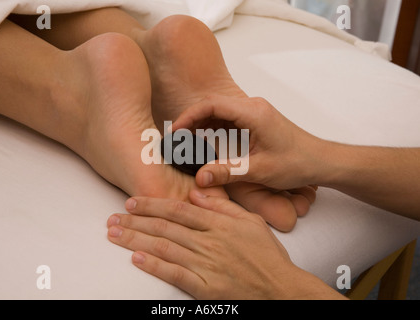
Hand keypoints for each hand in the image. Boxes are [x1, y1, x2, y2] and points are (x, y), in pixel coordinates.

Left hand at [106, 192, 343, 299]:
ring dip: (136, 241)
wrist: (281, 289)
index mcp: (220, 224)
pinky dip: (154, 266)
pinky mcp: (206, 289)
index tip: (132, 201)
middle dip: (135, 221)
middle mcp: (210, 242)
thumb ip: (223, 207)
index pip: (179, 210)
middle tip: (112, 217)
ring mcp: (207, 265)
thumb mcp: (251, 222)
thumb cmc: (267, 255)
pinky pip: (175, 275)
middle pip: (165, 228)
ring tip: (114, 234)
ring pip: (164, 248)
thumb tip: (197, 193)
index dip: (152, 205)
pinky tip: (135, 259)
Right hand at [172, 95, 322, 190]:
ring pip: (219, 112)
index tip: (175, 131)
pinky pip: (228, 119)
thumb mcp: (260, 170)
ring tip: (186, 142)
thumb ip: (228, 172)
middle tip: (177, 139)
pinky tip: (205, 142)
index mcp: (253, 113)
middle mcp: (253, 107)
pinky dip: (213, 128)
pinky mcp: (256, 121)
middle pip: (213, 106)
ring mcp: (255, 112)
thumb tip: (199, 177)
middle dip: (192, 121)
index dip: (189, 116)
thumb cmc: (297, 163)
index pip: (212, 105)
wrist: (321, 161)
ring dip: (202, 124)